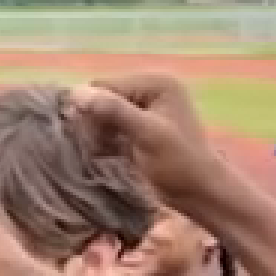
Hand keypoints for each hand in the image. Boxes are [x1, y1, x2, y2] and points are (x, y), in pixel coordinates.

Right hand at [69, 73, 224, 206]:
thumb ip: (114, 110)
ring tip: (106, 152)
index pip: (106, 85)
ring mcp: (144, 109)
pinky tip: (108, 155)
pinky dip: (104, 141)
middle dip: (96, 123)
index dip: (93, 109)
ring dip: (98, 134)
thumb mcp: (147, 134)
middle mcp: (149, 89)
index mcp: (156, 82)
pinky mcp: (139, 128)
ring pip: (102, 115)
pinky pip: (109, 127)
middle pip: (102, 99)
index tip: (93, 137)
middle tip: (101, 147)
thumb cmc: (179, 163)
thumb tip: (75, 92)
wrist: (200, 193)